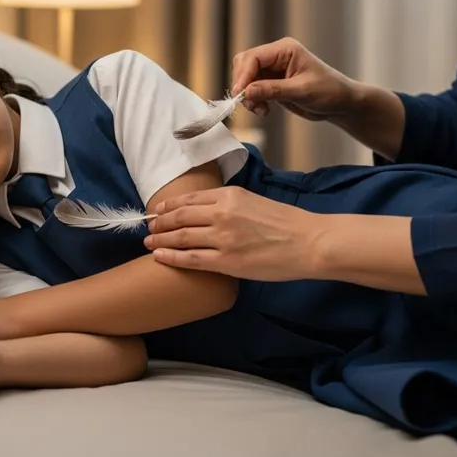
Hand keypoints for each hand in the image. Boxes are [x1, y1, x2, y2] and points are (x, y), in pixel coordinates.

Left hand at [144, 187, 321, 280]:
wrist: (308, 241)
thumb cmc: (286, 222)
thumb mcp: (254, 200)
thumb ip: (229, 203)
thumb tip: (208, 209)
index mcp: (229, 195)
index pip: (190, 199)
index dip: (169, 205)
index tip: (157, 210)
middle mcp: (222, 213)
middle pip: (180, 216)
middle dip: (160, 222)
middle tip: (149, 228)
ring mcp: (223, 238)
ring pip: (181, 237)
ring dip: (161, 239)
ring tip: (149, 243)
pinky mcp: (227, 261)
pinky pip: (191, 259)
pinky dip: (171, 257)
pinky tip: (159, 257)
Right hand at [232, 37, 354, 121]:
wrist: (340, 103)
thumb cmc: (329, 91)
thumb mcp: (302, 91)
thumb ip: (273, 90)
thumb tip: (247, 92)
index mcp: (285, 50)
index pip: (254, 57)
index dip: (243, 75)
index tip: (240, 94)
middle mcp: (276, 56)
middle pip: (245, 65)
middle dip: (244, 85)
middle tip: (250, 104)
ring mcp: (273, 69)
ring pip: (246, 78)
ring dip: (248, 96)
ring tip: (261, 110)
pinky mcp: (271, 83)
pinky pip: (252, 89)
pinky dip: (254, 100)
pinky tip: (264, 110)